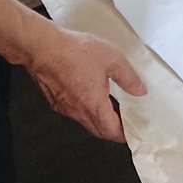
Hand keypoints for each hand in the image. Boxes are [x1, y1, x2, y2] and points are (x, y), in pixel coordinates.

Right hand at [24, 24, 146, 142]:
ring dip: (99, 120)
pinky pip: (73, 112)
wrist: (42, 47)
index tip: (133, 132)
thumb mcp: (112, 60)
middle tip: (126, 124)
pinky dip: (86, 110)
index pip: (112, 131)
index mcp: (93, 105)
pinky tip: (91, 97)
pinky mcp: (54, 100)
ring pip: (85, 122)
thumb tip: (140, 90)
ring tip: (112, 109)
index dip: (124, 134)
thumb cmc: (74, 52)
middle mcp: (77, 111)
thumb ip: (129, 77)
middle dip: (113, 131)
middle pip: (98, 130)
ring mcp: (64, 107)